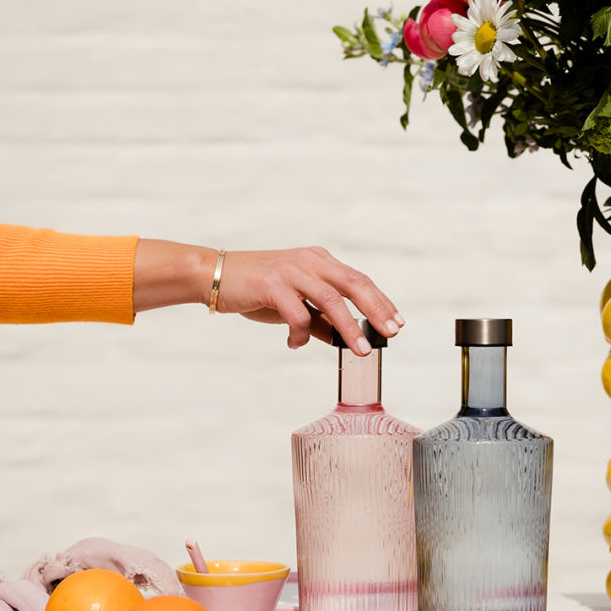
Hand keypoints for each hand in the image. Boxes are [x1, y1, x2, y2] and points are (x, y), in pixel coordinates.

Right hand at [216, 247, 403, 352]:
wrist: (213, 275)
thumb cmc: (254, 288)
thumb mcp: (292, 300)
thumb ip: (317, 318)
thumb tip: (341, 339)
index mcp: (318, 261)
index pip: (358, 280)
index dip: (380, 301)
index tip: (397, 322)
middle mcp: (309, 261)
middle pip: (353, 285)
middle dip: (376, 310)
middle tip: (391, 333)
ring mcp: (291, 270)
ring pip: (331, 299)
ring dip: (348, 327)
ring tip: (360, 349)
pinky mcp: (272, 284)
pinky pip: (297, 314)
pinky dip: (300, 334)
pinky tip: (293, 344)